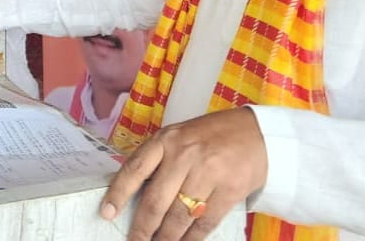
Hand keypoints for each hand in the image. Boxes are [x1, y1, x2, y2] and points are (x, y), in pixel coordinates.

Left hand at [100, 107, 266, 240]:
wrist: (257, 134)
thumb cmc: (212, 137)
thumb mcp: (180, 137)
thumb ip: (159, 160)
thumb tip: (134, 195)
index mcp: (167, 139)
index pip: (135, 168)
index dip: (118, 193)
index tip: (107, 213)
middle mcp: (185, 154)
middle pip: (156, 200)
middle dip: (143, 228)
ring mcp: (208, 171)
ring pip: (179, 216)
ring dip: (166, 238)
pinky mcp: (229, 189)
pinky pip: (204, 222)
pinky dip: (192, 238)